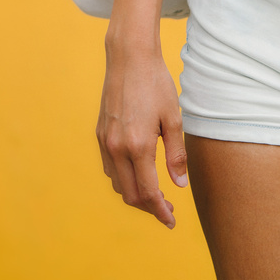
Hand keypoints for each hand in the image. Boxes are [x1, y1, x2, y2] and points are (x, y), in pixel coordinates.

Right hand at [96, 45, 187, 228]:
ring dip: (135, 195)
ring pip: (118, 184)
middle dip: (149, 207)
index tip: (171, 221)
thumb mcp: (173, 118)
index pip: (148, 193)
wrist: (129, 58)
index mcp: (139, 146)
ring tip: (156, 193)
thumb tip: (179, 185)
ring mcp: (105, 142)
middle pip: (130, 195)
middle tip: (167, 209)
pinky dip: (123, 178)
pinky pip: (110, 168)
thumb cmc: (156, 85)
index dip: (161, 211)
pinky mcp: (100, 134)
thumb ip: (176, 155)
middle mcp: (117, 148)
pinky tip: (139, 172)